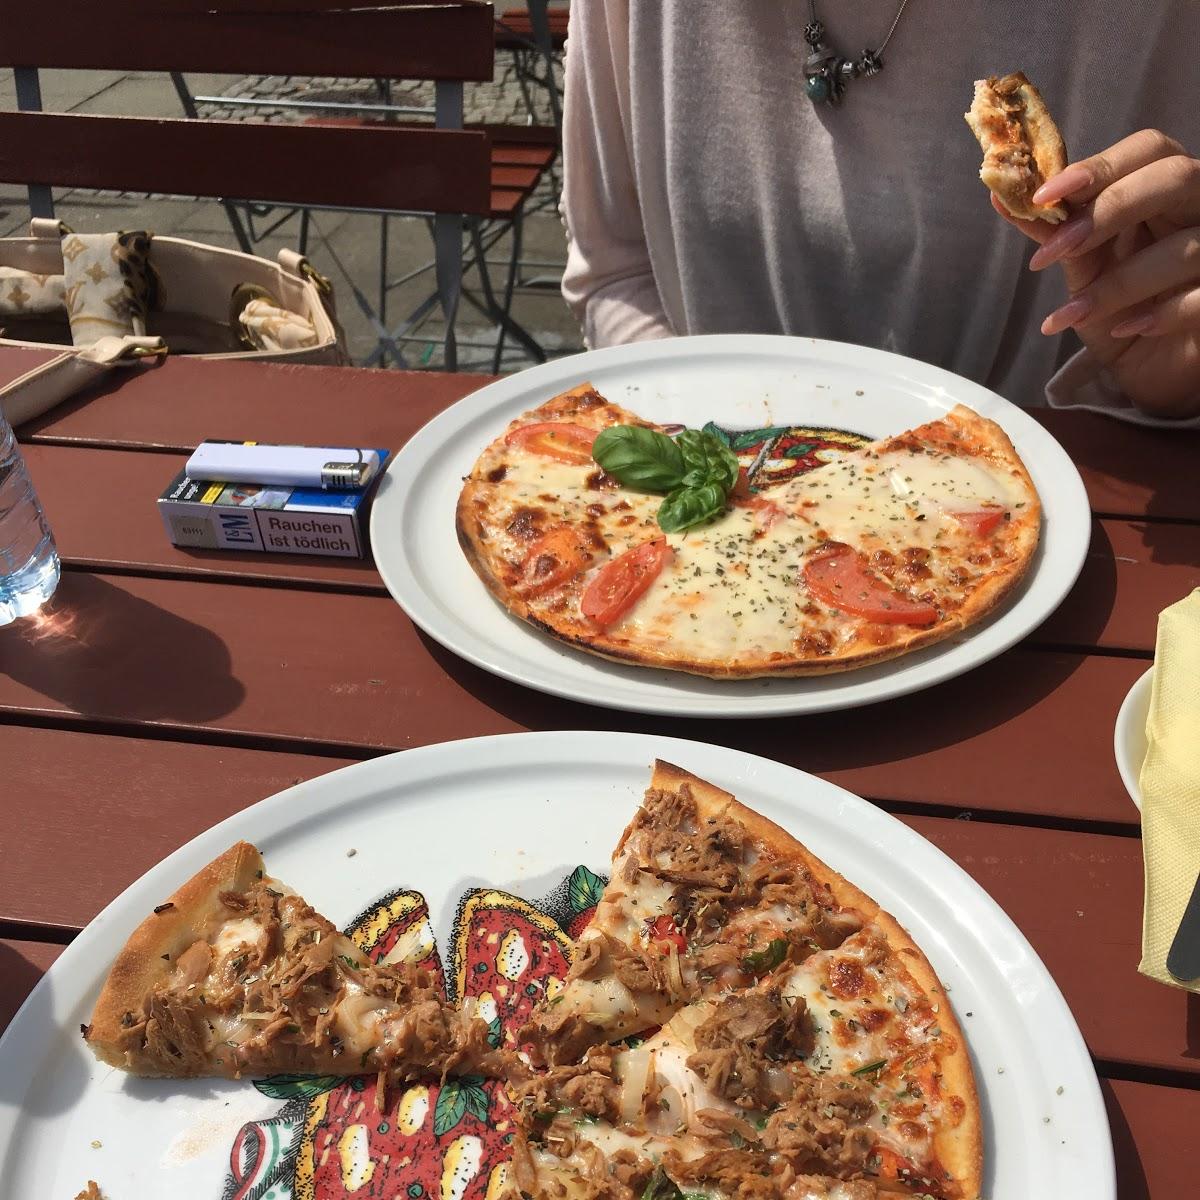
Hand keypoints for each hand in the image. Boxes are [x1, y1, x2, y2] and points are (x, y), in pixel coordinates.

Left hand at [993, 129, 1199, 417]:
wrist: (1150, 363)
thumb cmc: (1119, 306)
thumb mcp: (1082, 269)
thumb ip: (1056, 233)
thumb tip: (1003, 199)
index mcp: (1163, 190)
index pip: (1146, 150)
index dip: (1097, 167)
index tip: (1040, 197)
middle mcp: (1198, 210)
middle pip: (1176, 178)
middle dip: (1112, 209)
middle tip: (1058, 249)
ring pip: (1185, 246)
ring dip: (1119, 283)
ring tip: (1073, 313)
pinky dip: (1160, 315)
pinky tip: (1125, 329)